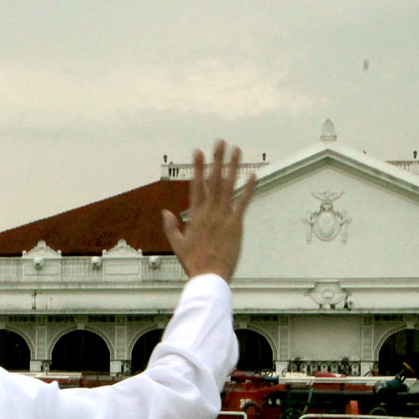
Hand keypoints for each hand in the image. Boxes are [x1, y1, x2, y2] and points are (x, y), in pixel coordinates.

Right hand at [161, 140, 255, 281]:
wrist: (208, 276)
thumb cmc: (193, 263)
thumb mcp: (177, 244)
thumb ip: (170, 226)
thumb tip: (165, 212)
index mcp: (195, 215)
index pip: (196, 185)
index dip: (198, 167)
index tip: (198, 151)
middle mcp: (209, 211)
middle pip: (213, 180)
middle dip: (216, 159)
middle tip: (220, 142)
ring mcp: (223, 216)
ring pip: (228, 186)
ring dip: (233, 166)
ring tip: (237, 150)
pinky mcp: (235, 224)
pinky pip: (243, 202)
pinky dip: (248, 188)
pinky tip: (253, 174)